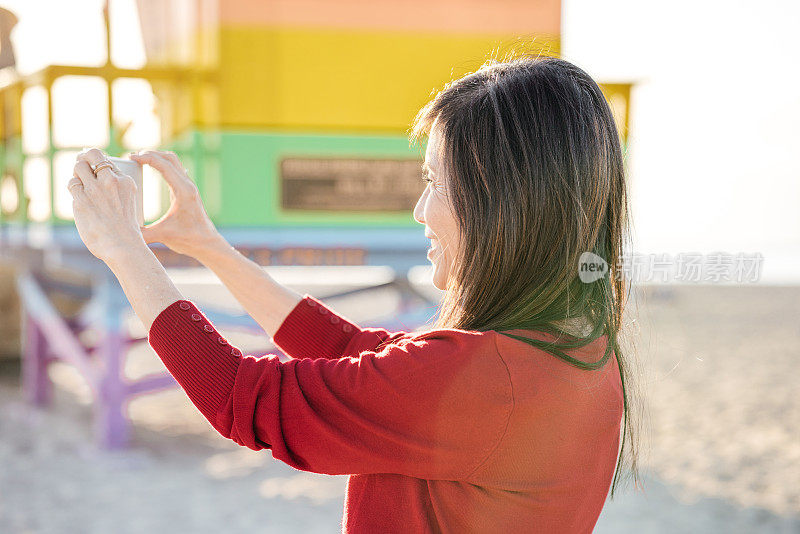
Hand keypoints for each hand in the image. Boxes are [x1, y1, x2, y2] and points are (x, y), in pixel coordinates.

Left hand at [69, 148, 146, 262]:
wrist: (122, 246)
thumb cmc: (126, 231)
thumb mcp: (128, 204)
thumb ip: (116, 192)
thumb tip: (97, 185)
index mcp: (126, 182)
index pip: (108, 162)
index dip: (98, 161)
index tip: (94, 166)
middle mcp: (111, 181)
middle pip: (92, 156)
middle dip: (84, 158)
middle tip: (82, 166)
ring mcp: (95, 189)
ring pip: (79, 167)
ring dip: (77, 172)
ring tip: (79, 181)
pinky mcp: (81, 200)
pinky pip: (72, 184)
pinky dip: (73, 187)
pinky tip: (77, 194)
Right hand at [130, 150, 219, 256]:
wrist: (207, 242)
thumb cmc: (189, 239)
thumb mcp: (164, 235)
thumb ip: (143, 234)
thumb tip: (123, 232)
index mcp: (183, 191)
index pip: (164, 166)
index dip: (146, 158)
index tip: (131, 157)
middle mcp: (188, 185)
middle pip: (169, 158)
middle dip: (151, 154)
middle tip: (132, 156)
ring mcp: (189, 186)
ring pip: (174, 162)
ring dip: (157, 157)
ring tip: (139, 159)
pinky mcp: (187, 190)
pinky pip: (175, 169)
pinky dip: (163, 164)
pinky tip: (152, 168)